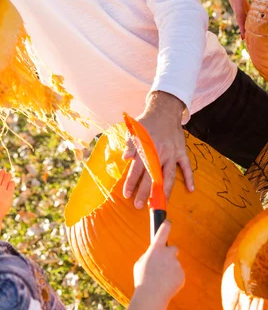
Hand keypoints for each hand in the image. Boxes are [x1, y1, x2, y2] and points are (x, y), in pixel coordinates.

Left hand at [122, 92, 192, 207]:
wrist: (164, 110)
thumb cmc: (146, 122)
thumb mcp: (134, 130)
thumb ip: (130, 145)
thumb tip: (125, 158)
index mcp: (146, 148)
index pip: (137, 169)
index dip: (131, 183)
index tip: (127, 195)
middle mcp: (159, 153)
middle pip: (151, 177)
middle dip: (145, 192)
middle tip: (139, 205)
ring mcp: (172, 153)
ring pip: (169, 176)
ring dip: (164, 191)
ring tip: (160, 204)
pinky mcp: (181, 151)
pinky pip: (187, 166)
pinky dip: (189, 178)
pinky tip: (191, 189)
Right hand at [129, 221, 183, 309]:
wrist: (152, 295)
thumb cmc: (143, 279)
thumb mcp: (140, 263)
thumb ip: (149, 256)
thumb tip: (153, 255)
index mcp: (156, 248)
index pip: (163, 231)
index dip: (166, 225)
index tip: (168, 222)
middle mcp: (168, 254)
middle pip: (174, 248)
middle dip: (170, 253)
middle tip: (164, 262)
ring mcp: (176, 264)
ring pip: (174, 264)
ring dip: (170, 269)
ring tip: (161, 279)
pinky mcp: (182, 275)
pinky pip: (178, 275)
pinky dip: (174, 279)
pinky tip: (166, 285)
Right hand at [220, 0, 267, 38]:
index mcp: (236, 1)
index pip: (239, 16)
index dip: (242, 26)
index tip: (243, 35)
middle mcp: (235, 4)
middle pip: (240, 19)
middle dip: (243, 29)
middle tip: (246, 40)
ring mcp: (237, 3)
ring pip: (241, 16)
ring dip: (244, 25)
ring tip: (247, 35)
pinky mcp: (239, 1)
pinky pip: (243, 11)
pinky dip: (246, 18)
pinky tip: (250, 22)